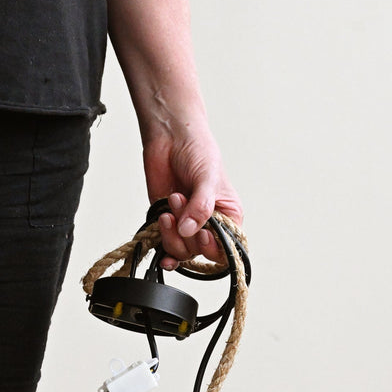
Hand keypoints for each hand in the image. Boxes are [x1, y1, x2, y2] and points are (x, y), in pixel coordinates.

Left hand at [142, 129, 243, 270]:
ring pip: (182, 250)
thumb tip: (188, 230)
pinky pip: (167, 246)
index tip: (202, 233)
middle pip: (201, 251)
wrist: (171, 137)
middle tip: (180, 202)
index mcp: (228, 216)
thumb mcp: (207, 178)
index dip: (214, 247)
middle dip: (188, 233)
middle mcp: (209, 225)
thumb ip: (201, 206)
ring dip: (172, 234)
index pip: (227, 247)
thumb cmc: (198, 152)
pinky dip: (164, 249)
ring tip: (170, 201)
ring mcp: (187, 225)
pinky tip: (162, 254)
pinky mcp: (168, 223)